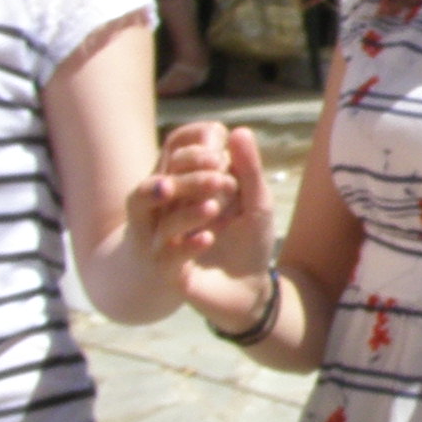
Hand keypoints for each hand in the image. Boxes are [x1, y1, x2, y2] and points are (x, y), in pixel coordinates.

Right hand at [135, 121, 272, 325]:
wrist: (249, 290)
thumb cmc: (249, 239)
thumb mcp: (256, 202)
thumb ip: (249, 170)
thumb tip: (239, 131)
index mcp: (189, 186)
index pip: (178, 155)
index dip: (196, 151)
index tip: (221, 153)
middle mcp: (172, 210)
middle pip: (165, 185)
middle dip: (191, 179)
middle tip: (223, 180)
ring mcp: (168, 240)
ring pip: (165, 221)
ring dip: (189, 212)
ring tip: (215, 208)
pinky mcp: (171, 271)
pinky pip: (168, 255)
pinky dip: (186, 245)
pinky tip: (208, 238)